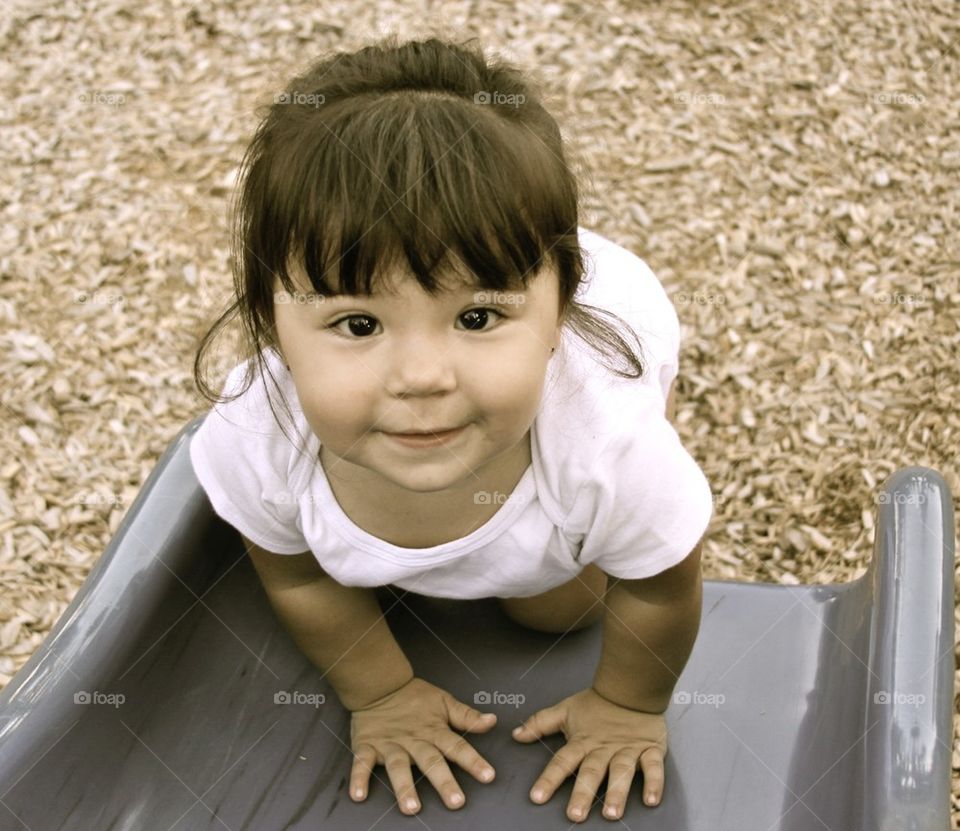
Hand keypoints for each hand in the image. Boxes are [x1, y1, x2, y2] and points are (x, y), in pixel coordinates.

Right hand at [349, 677, 497, 814]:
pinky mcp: (368, 746)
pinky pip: (362, 764)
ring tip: (412, 808)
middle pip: (431, 761)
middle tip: (456, 801)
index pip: (457, 746)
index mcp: (434, 730)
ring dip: (404, 787)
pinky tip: (359, 795)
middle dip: (444, 781)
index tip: (488, 776)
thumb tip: (492, 720)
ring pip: (398, 767)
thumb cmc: (414, 698)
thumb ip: (467, 716)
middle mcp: (414, 740)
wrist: (380, 685)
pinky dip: (359, 778)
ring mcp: (390, 744)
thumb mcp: (444, 702)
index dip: (473, 761)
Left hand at [511, 687, 666, 821]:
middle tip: (574, 815)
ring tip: (611, 813)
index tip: (537, 797)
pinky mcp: (650, 749)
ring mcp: (628, 749)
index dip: (549, 779)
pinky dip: (654, 783)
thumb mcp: (564, 710)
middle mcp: (603, 748)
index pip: (562, 761)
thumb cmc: (596, 704)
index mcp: (582, 741)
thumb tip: (516, 735)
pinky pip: (654, 767)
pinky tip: (651, 800)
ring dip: (617, 792)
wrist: (630, 687)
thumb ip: (540, 723)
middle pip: (591, 772)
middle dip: (582, 793)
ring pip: (621, 772)